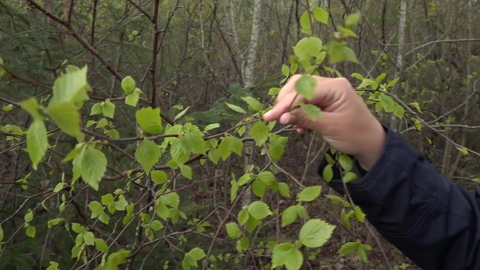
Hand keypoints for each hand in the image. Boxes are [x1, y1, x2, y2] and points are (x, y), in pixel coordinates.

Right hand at [263, 75, 385, 169]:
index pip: (304, 91)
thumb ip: (306, 119)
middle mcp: (331, 84)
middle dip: (285, 101)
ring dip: (290, 106)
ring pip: (300, 91)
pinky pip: (305, 100)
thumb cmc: (355, 135)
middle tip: (275, 118)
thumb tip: (283, 117)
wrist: (370, 143)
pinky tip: (299, 126)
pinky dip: (298, 112)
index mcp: (336, 87)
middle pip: (299, 85)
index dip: (286, 104)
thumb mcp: (330, 128)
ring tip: (288, 123)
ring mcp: (328, 91)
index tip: (270, 117)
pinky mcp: (324, 100)